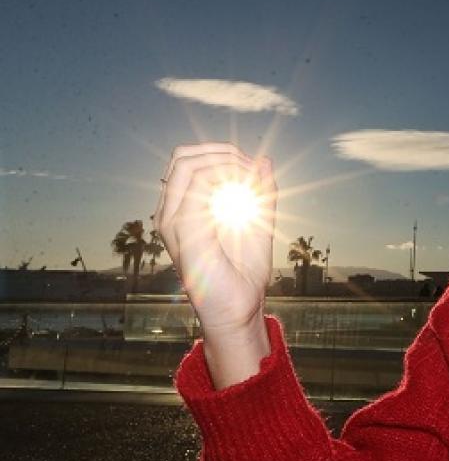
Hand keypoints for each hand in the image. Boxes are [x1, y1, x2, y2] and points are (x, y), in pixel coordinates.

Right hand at [154, 143, 276, 337]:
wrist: (239, 308)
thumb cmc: (244, 271)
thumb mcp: (259, 221)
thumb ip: (262, 192)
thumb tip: (265, 160)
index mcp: (182, 210)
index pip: (188, 161)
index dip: (221, 153)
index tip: (253, 167)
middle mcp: (170, 213)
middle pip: (182, 156)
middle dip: (222, 153)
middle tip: (251, 169)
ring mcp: (172, 221)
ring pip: (187, 164)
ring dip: (226, 163)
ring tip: (252, 181)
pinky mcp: (182, 230)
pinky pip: (197, 186)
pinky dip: (226, 180)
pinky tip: (246, 195)